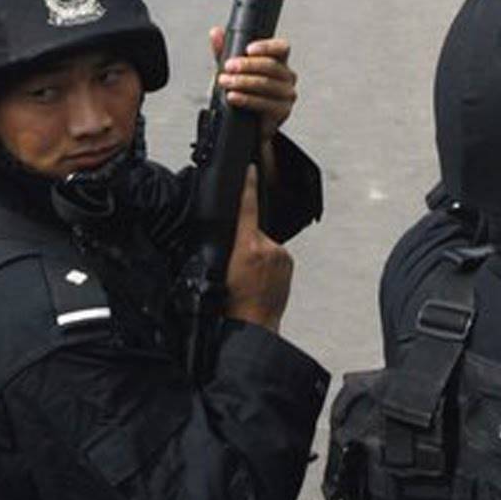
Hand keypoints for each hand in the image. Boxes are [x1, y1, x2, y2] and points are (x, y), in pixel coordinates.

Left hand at [209, 28, 297, 137]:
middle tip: (228, 67)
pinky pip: (266, 104)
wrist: (243, 122)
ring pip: (267, 84)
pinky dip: (247, 99)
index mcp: (279, 61)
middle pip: (271, 66)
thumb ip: (224, 50)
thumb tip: (215, 32)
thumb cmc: (242, 91)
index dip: (267, 47)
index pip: (281, 48)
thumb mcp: (231, 70)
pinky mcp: (282, 112)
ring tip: (225, 82)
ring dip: (243, 82)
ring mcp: (287, 95)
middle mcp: (287, 76)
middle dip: (247, 65)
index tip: (248, 49)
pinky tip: (233, 97)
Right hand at [223, 166, 293, 333]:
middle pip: (251, 230)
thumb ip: (218, 249)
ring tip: (244, 279)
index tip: (249, 168)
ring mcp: (281, 258)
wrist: (251, 331)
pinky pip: (272, 255)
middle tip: (233, 267)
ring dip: (253, 255)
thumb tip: (220, 237)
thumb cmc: (229, 309)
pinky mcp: (287, 265)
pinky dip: (264, 264)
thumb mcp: (212, 272)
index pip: (247, 206)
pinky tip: (256, 281)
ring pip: (261, 244)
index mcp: (247, 248)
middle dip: (242, 242)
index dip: (247, 184)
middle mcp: (268, 250)